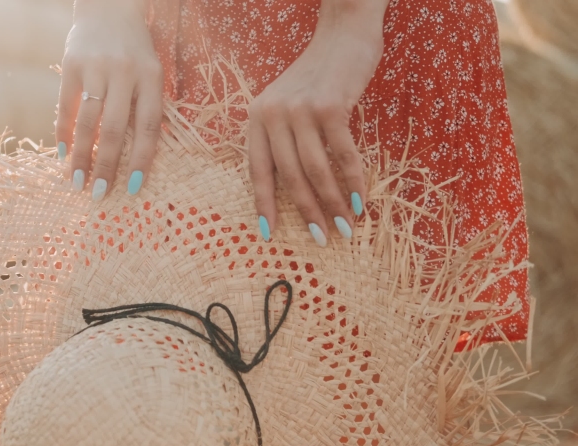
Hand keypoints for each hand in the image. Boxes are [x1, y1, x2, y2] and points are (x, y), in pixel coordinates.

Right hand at [57, 1, 162, 200]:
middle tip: (98, 194)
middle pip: (114, 129)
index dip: (140, 160)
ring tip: (77, 182)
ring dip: (81, 156)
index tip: (132, 188)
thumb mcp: (151, 73)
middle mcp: (124, 72)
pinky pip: (66, 106)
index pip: (148, 127)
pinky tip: (63, 155)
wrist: (108, 9)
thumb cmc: (135, 52)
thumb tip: (137, 160)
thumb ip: (145, 108)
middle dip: (105, 166)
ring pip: (87, 122)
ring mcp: (95, 68)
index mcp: (151, 77)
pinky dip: (63, 133)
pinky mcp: (71, 65)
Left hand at [248, 4, 384, 244]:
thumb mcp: (290, 105)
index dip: (264, 204)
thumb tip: (299, 191)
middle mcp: (272, 113)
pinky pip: (343, 155)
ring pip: (316, 170)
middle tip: (323, 238)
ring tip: (345, 227)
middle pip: (290, 176)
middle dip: (308, 212)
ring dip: (333, 204)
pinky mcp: (330, 106)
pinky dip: (353, 181)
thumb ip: (287, 139)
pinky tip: (361, 201)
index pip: (257, 170)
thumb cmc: (320, 77)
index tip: (269, 234)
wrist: (344, 33)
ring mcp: (300, 109)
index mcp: (257, 117)